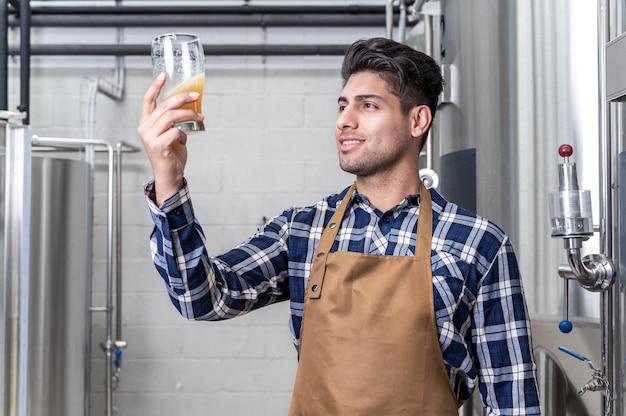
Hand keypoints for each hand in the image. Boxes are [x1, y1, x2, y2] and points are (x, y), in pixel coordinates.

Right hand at [138, 73, 204, 204]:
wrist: (169, 176)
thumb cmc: (171, 155)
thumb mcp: (171, 134)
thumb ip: (173, 121)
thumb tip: (189, 107)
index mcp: (146, 123)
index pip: (148, 100)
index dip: (155, 87)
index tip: (163, 76)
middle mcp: (145, 128)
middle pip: (165, 106)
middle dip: (182, 98)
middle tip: (195, 96)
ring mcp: (150, 137)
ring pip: (171, 116)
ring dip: (189, 114)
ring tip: (200, 116)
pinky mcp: (158, 145)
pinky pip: (176, 132)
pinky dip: (184, 135)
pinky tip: (185, 141)